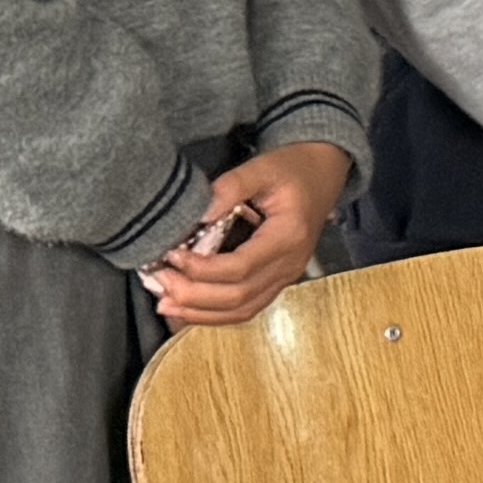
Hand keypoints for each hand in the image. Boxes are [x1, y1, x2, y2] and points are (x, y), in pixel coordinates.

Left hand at [150, 140, 349, 327]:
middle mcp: (290, 264)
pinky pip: (246, 308)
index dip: (202, 268)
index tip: (172, 256)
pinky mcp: (277, 282)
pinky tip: (189, 311)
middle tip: (159, 282)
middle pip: (239, 296)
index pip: (240, 267)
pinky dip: (215, 315)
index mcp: (288, 236)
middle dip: (194, 295)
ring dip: (201, 313)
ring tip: (166, 304)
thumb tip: (199, 213)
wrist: (322, 174)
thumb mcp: (263, 167)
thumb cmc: (294, 170)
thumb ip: (231, 186)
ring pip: (242, 310)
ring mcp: (285, 277)